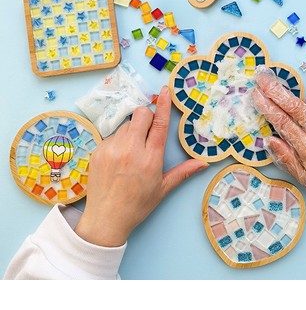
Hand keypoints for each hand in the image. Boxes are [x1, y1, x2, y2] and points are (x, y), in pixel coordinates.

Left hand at [75, 86, 207, 245]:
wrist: (106, 218)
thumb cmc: (137, 205)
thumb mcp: (163, 189)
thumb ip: (183, 172)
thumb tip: (204, 163)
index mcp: (150, 158)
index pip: (159, 123)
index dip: (163, 104)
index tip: (164, 91)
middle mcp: (131, 149)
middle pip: (140, 115)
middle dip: (146, 117)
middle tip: (146, 132)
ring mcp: (112, 149)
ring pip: (125, 125)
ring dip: (131, 132)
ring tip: (130, 154)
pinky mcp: (98, 151)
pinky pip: (111, 136)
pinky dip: (117, 142)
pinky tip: (118, 160)